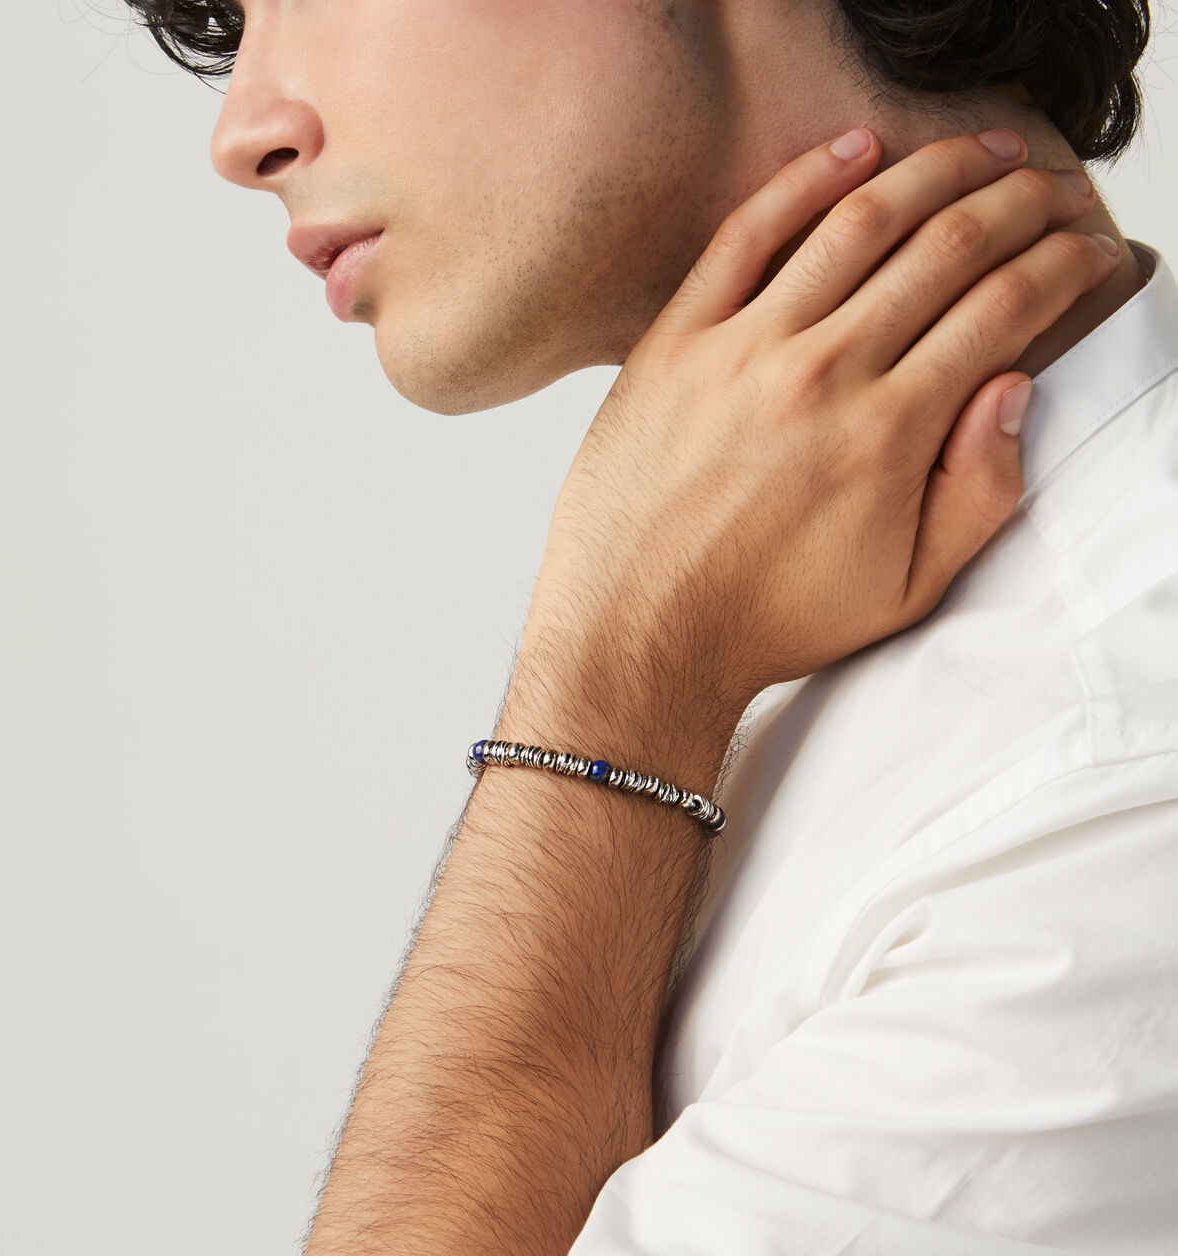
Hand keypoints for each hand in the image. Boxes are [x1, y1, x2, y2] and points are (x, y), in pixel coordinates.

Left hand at [521, 127, 1119, 725]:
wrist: (638, 635)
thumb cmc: (765, 620)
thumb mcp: (906, 590)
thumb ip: (980, 492)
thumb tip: (1015, 388)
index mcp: (889, 434)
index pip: (1005, 307)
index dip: (1066, 263)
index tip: (1088, 250)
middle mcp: (823, 375)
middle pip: (947, 246)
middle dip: (1021, 201)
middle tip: (1051, 186)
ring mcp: (742, 350)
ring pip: (858, 221)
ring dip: (936, 169)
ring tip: (982, 149)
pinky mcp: (674, 343)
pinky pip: (744, 235)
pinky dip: (804, 180)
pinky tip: (853, 150)